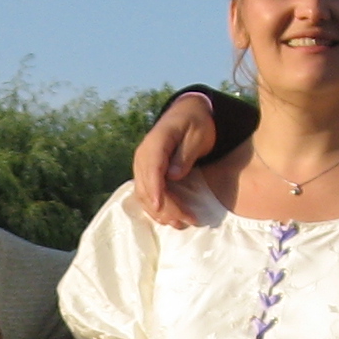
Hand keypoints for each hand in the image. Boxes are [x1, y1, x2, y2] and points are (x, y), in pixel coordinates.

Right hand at [131, 92, 218, 229]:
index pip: (152, 168)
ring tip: (180, 224)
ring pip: (143, 194)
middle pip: (147, 186)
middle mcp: (143, 155)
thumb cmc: (196, 124)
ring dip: (159, 212)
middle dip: (165, 207)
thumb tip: (173, 175)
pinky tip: (168, 218)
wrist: (187, 114)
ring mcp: (141, 165)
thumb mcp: (198, 134)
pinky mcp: (145, 174)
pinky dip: (155, 208)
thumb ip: (185, 154)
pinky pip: (144, 194)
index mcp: (156, 142)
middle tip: (188, 220)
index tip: (160, 207)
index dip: (155, 189)